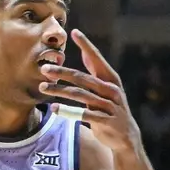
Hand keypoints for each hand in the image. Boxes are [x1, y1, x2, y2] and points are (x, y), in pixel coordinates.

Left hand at [42, 29, 140, 152]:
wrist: (126, 137)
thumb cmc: (111, 109)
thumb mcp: (107, 90)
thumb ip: (96, 73)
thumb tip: (86, 53)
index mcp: (111, 80)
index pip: (98, 59)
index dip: (87, 45)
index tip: (75, 32)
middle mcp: (112, 91)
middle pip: (83, 78)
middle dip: (62, 72)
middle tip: (44, 68)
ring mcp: (110, 106)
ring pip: (81, 96)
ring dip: (60, 91)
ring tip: (43, 88)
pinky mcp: (106, 122)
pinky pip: (84, 115)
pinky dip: (68, 112)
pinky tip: (54, 109)